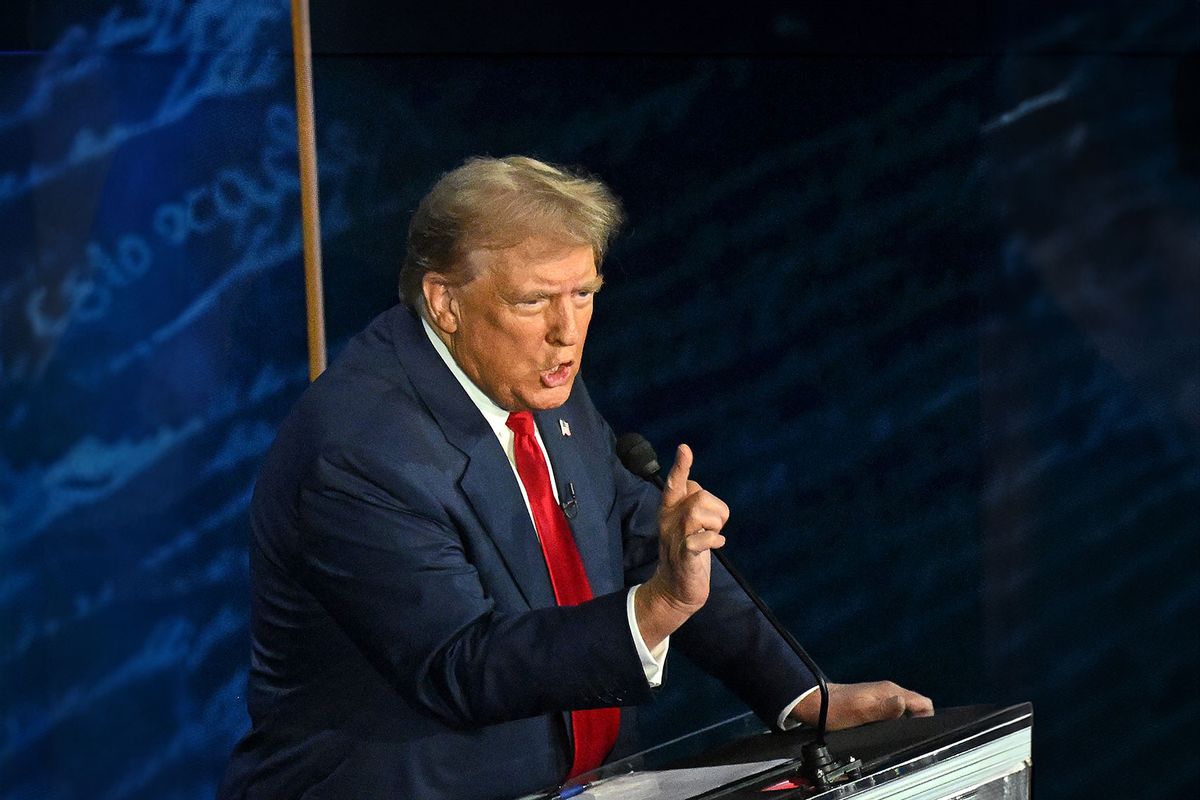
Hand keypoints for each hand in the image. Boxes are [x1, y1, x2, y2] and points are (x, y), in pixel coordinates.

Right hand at [634, 445, 729, 646]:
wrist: (674, 590)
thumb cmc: (686, 552)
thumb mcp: (686, 525)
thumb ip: (691, 504)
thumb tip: (699, 490)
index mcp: (670, 511)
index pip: (675, 484)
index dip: (681, 467)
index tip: (684, 448)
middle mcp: (669, 521)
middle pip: (699, 495)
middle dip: (717, 509)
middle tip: (716, 527)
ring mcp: (676, 538)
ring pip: (699, 511)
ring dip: (716, 523)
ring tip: (714, 537)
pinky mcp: (685, 557)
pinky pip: (699, 540)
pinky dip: (713, 540)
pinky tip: (718, 546)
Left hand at [793, 681, 933, 730]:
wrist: (816, 703)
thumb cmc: (836, 709)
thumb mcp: (861, 712)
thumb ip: (884, 708)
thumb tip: (903, 702)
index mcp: (890, 691)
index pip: (924, 703)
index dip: (926, 719)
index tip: (917, 733)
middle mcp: (889, 691)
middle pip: (916, 708)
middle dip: (916, 723)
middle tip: (904, 737)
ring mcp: (881, 696)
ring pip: (905, 710)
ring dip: (904, 723)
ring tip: (893, 735)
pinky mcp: (874, 703)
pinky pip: (893, 712)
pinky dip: (893, 722)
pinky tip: (884, 731)